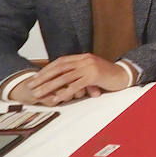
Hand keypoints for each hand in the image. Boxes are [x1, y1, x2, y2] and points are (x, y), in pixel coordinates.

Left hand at [10, 54, 132, 105]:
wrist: (124, 75)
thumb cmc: (107, 75)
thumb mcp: (91, 70)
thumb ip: (78, 71)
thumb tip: (63, 78)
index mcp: (82, 57)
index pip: (60, 62)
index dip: (46, 69)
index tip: (35, 78)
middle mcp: (84, 60)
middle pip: (59, 68)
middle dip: (43, 77)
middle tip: (31, 85)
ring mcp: (89, 67)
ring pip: (65, 77)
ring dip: (49, 86)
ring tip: (39, 94)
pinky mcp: (94, 76)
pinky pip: (76, 85)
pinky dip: (65, 92)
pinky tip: (57, 99)